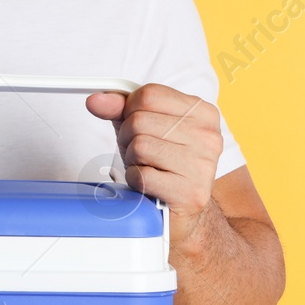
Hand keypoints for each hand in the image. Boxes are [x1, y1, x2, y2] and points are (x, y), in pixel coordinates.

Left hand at [85, 83, 222, 247]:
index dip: (130, 110)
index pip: (149, 94)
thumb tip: (97, 100)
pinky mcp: (190, 193)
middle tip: (142, 154)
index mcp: (202, 112)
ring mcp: (202, 165)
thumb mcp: (142, 128)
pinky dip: (136, 181)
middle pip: (140, 120)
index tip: (136, 125)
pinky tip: (150, 184)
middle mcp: (208, 136)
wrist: (180, 210)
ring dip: (133, 160)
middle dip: (128, 138)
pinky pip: (142, 175)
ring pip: (139, 146)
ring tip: (148, 167)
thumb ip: (120, 109)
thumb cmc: (162, 165)